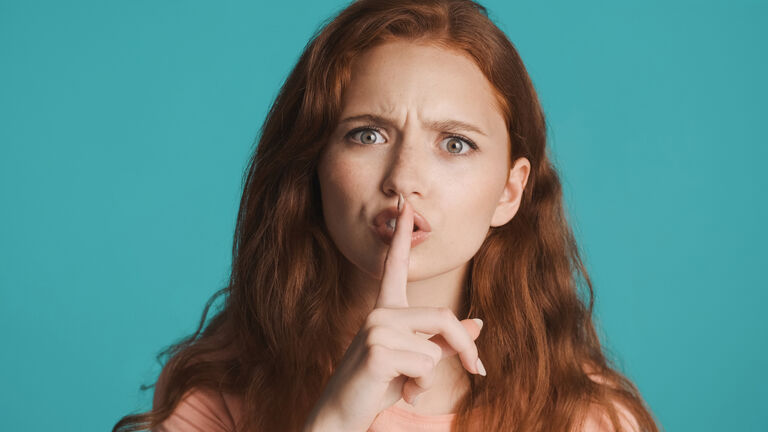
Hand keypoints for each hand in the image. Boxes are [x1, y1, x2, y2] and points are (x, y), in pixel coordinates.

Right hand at [303, 194, 484, 431]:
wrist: (342, 415)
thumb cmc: (379, 387)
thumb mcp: (417, 362)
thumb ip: (445, 342)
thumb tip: (478, 324)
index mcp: (386, 310)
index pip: (394, 267)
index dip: (401, 237)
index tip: (406, 204)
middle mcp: (380, 314)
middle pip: (443, 317)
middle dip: (467, 348)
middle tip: (480, 372)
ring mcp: (376, 329)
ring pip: (435, 349)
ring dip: (430, 377)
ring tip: (405, 385)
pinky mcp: (377, 350)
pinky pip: (425, 365)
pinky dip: (420, 386)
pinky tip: (398, 391)